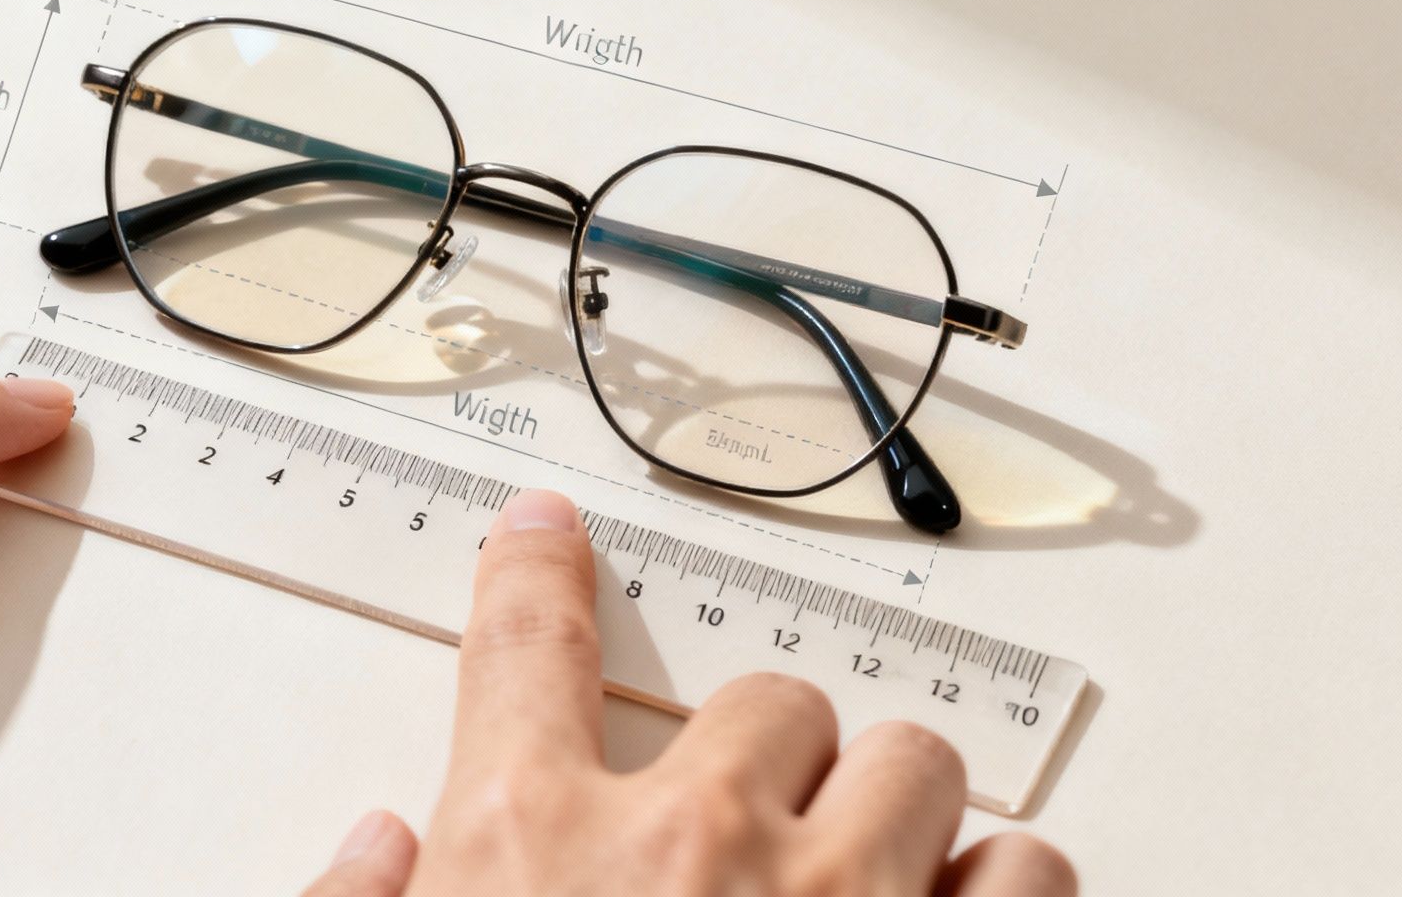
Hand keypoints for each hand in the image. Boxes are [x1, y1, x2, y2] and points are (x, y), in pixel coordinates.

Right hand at [304, 490, 1074, 895]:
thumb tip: (375, 847)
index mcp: (528, 846)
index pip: (520, 644)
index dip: (530, 573)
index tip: (543, 539)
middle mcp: (692, 847)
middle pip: (769, 696)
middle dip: (767, 752)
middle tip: (747, 822)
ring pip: (913, 759)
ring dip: (894, 808)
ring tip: (866, 869)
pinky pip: (1026, 872)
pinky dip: (1002, 891)